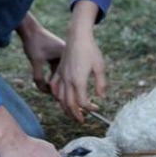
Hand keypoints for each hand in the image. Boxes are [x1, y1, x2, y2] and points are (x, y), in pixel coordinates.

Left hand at [17, 13, 63, 93]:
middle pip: (65, 77)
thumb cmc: (34, 42)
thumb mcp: (35, 61)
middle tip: (56, 100)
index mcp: (66, 55)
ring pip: (60, 74)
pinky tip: (47, 85)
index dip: (61, 89)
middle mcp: (67, 56)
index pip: (66, 77)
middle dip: (59, 88)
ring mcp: (62, 56)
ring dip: (55, 83)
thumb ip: (39, 77)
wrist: (30, 29)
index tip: (57, 99)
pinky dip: (53, 77)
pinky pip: (56, 70)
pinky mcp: (57, 55)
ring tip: (51, 94)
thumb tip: (45, 91)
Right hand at [49, 0, 106, 122]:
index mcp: (79, 81)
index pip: (82, 102)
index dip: (89, 108)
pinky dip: (56, 95)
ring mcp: (61, 76)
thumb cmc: (91, 50)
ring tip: (71, 113)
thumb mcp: (100, 66)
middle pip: (69, 104)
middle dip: (75, 114)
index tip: (96, 107)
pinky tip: (60, 97)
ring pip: (60, 98)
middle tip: (81, 120)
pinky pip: (54, 87)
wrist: (78, 36)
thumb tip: (101, 97)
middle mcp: (68, 80)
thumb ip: (101, 83)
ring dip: (65, 108)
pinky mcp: (58, 71)